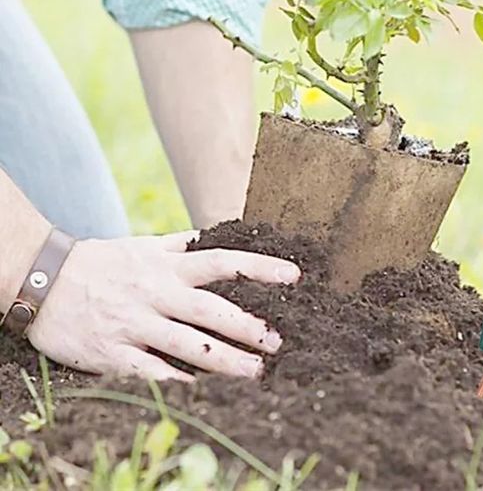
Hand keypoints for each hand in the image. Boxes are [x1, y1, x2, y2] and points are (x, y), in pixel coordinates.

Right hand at [27, 231, 299, 380]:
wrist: (45, 280)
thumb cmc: (104, 261)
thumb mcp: (145, 245)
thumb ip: (182, 244)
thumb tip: (217, 234)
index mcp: (168, 266)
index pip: (223, 262)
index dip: (259, 268)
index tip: (293, 276)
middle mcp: (156, 293)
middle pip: (211, 310)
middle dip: (247, 327)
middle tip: (277, 342)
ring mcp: (134, 323)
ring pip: (186, 345)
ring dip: (224, 360)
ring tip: (255, 373)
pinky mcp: (112, 352)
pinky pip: (150, 371)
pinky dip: (177, 382)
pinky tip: (203, 393)